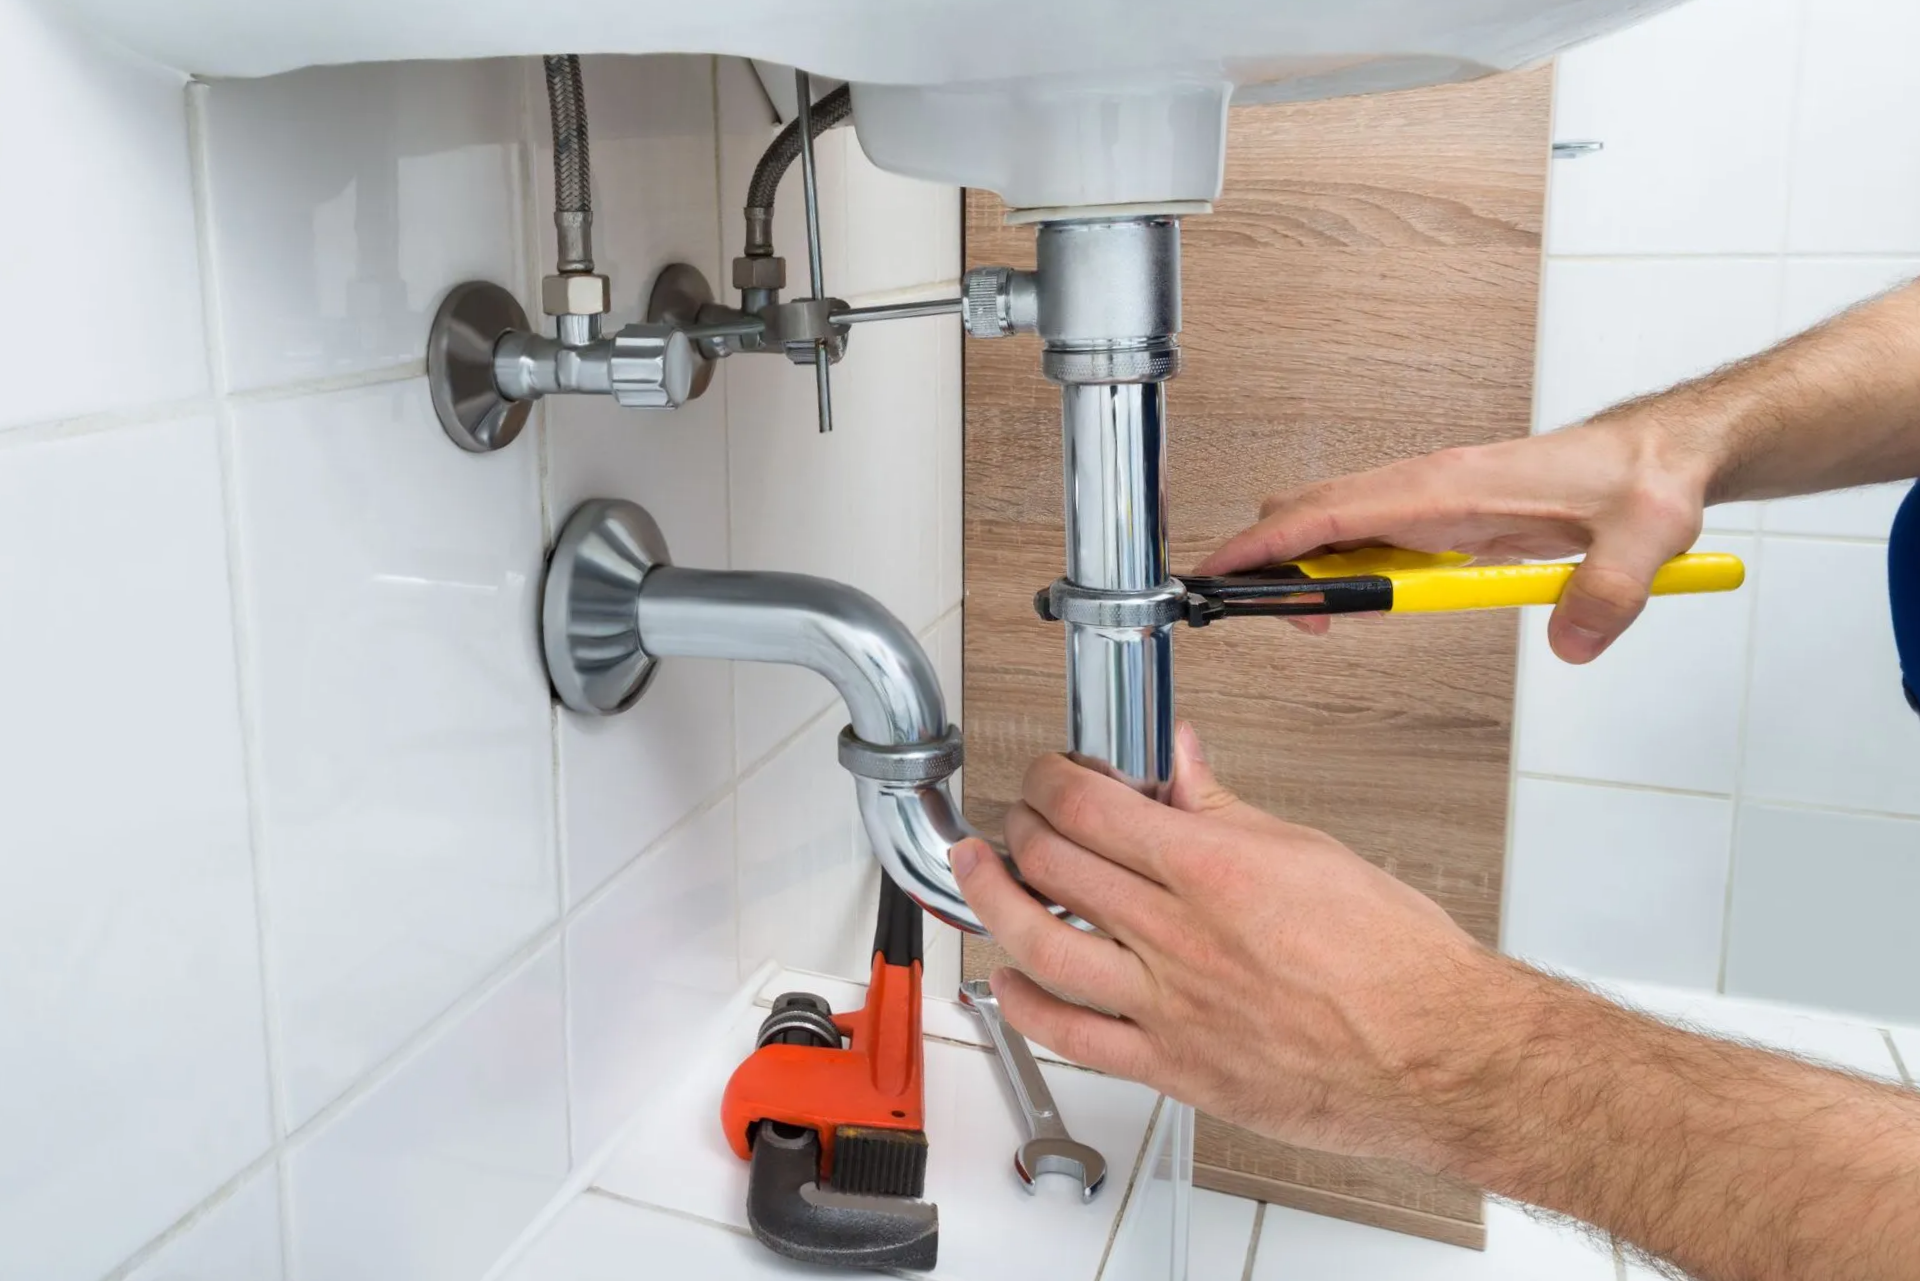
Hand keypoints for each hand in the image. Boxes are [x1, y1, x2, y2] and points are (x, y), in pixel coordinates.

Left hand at [951, 723, 1498, 1164]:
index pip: (1092, 806)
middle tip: (1019, 818)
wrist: (1438, 1055)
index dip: (1051, 780)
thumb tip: (1181, 763)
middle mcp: (1181, 936)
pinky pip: (1072, 1037)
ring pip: (1041, 944)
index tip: (1049, 775)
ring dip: (993, 900)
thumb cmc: (1396, 963)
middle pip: (1056, 865)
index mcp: (1215, 870)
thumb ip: (1227, 810)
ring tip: (979, 873)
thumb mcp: (1311, 853)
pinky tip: (1010, 980)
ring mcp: (1169, 1005)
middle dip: (1022, 827)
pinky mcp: (1174, 1067)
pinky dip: (1026, 1003)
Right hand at [1194, 417, 1710, 662]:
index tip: (1220, 572)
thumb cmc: (1646, 483)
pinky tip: (1365, 603)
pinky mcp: (1444, 517)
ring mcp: (1431, 499)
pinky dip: (1347, 570)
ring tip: (1317, 621)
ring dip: (1311, 571)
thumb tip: (1569, 644)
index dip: (1267, 545)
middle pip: (1312, 514)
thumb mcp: (1643, 538)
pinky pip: (1370, 539)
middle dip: (1273, 564)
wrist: (1661, 456)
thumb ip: (1608, 593)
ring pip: (1335, 525)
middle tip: (1274, 620)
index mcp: (1451, 487)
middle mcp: (1428, 486)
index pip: (1332, 512)